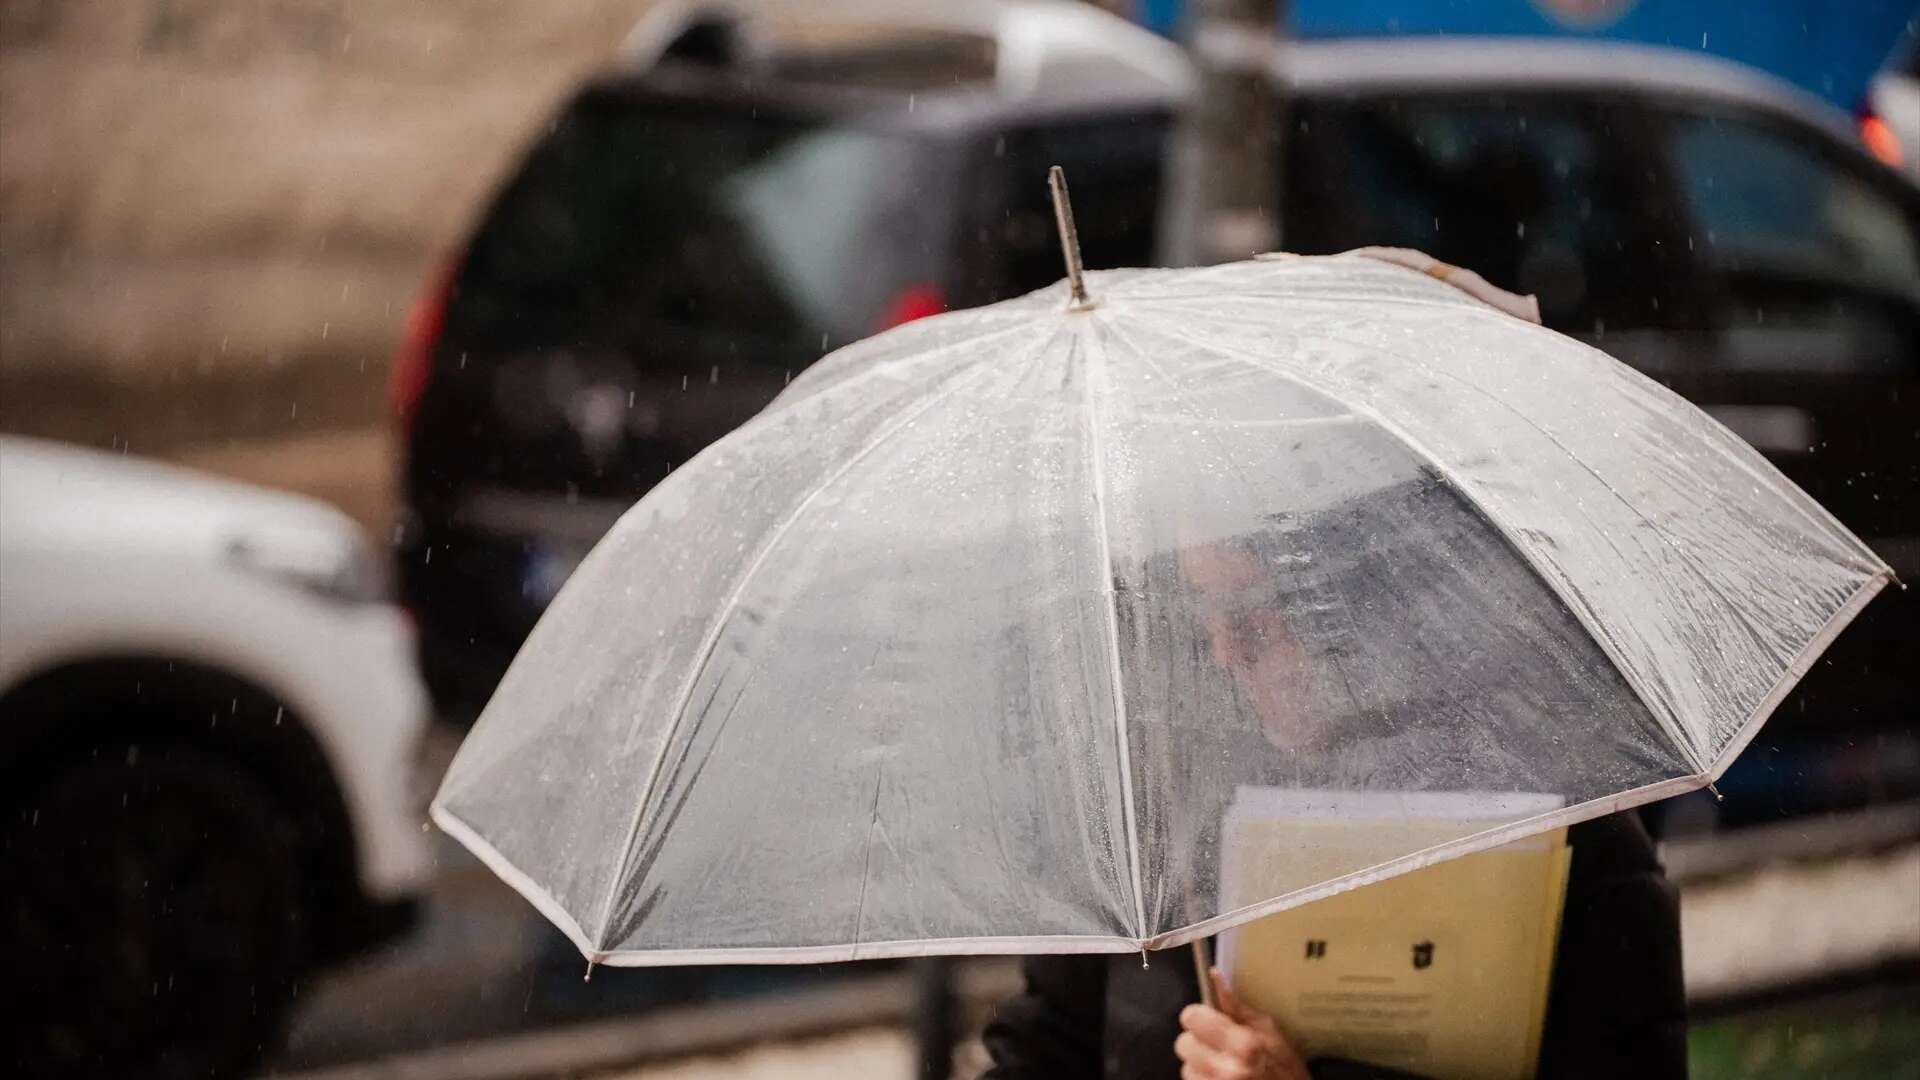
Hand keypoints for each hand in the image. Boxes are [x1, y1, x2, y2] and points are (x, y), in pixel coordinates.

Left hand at [1174, 966, 1309, 1079]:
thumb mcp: (1270, 1033)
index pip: (1193, 1017)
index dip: (1199, 1017)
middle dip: (1198, 1043)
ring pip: (1186, 1067)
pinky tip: (1221, 1079)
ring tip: (1223, 1066)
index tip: (1207, 1020)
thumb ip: (1237, 1006)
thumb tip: (1215, 976)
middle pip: (1183, 1043)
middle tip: (1218, 1046)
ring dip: (1200, 1065)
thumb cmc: (1285, 1070)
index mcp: (1244, 1046)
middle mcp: (1227, 1070)